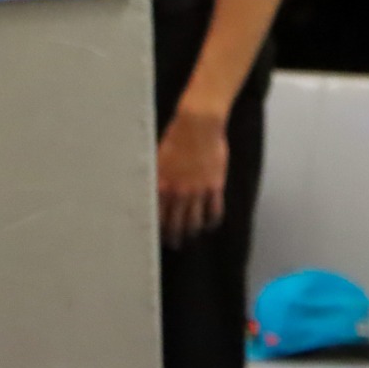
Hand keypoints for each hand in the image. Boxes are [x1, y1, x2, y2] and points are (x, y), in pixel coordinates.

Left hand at [156, 105, 227, 247]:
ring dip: (192, 232)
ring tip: (192, 236)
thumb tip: (154, 189)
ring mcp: (197, 191)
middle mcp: (178, 193)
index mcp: (161, 185)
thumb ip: (157, 177)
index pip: (157, 216)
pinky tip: (210, 225)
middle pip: (175, 224)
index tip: (158, 236)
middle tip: (175, 243)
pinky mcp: (214, 186)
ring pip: (194, 221)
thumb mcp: (158, 158)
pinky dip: (212, 221)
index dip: (158, 229)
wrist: (198, 124)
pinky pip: (214, 211)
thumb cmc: (176, 136)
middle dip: (174, 237)